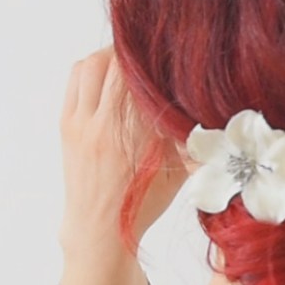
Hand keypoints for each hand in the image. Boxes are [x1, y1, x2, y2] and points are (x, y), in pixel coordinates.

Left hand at [57, 45, 188, 255]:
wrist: (99, 231)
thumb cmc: (141, 205)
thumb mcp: (178, 174)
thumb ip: (194, 142)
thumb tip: (218, 112)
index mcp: (132, 136)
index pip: (141, 77)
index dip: (156, 60)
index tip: (171, 56)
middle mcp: (101, 125)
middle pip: (113, 63)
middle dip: (133, 53)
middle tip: (152, 55)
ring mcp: (80, 123)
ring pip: (89, 66)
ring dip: (109, 57)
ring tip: (130, 64)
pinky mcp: (66, 125)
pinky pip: (75, 81)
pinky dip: (92, 70)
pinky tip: (109, 77)